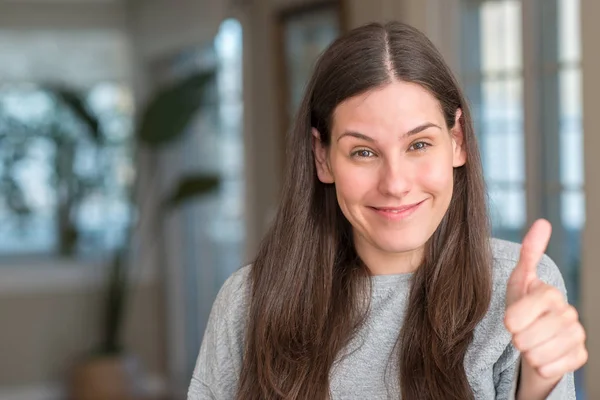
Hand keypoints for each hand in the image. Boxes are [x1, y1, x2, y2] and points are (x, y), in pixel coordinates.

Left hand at [504, 219, 587, 398]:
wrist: (535, 336)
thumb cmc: (523, 306)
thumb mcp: (519, 281)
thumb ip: (529, 253)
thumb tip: (543, 222)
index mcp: (551, 294)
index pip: (519, 314)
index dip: (512, 319)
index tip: (509, 321)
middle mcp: (569, 313)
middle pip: (526, 337)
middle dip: (517, 338)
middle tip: (521, 332)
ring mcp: (577, 336)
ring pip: (537, 354)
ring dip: (527, 352)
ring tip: (530, 342)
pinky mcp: (579, 356)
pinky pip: (549, 368)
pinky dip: (540, 366)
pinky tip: (542, 356)